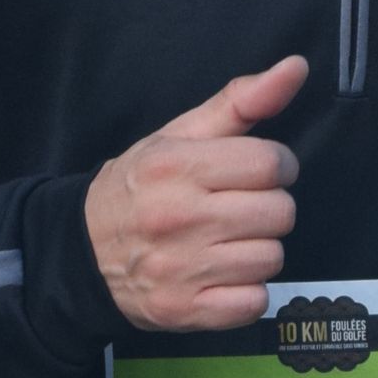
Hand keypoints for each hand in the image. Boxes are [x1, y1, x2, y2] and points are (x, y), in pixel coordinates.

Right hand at [85, 55, 305, 330]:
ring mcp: (181, 268)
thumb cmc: (138, 189)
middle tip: (237, 210)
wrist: (81, 252)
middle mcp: (178, 217)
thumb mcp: (179, 135)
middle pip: (280, 213)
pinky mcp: (185, 310)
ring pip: (271, 258)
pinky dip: (246, 293)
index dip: (275, 166)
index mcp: (177, 166)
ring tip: (226, 244)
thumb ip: (241, 101)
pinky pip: (254, 303)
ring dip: (258, 252)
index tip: (255, 173)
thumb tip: (296, 67)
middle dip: (267, 209)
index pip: (271, 163)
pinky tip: (221, 276)